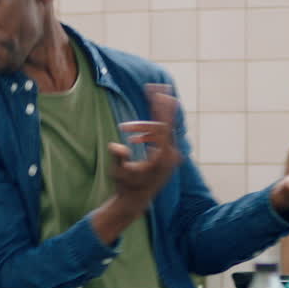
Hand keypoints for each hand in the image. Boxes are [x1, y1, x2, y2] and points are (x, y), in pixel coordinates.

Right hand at [91, 84, 182, 243]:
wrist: (136, 200)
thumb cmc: (125, 186)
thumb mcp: (118, 172)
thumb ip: (118, 157)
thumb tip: (115, 146)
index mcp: (161, 157)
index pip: (163, 126)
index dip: (160, 107)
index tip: (158, 92)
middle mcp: (171, 155)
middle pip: (165, 124)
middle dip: (156, 108)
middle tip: (154, 87)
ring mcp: (172, 155)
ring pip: (161, 130)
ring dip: (143, 128)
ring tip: (125, 129)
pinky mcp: (170, 156)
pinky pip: (161, 137)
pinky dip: (148, 134)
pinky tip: (133, 139)